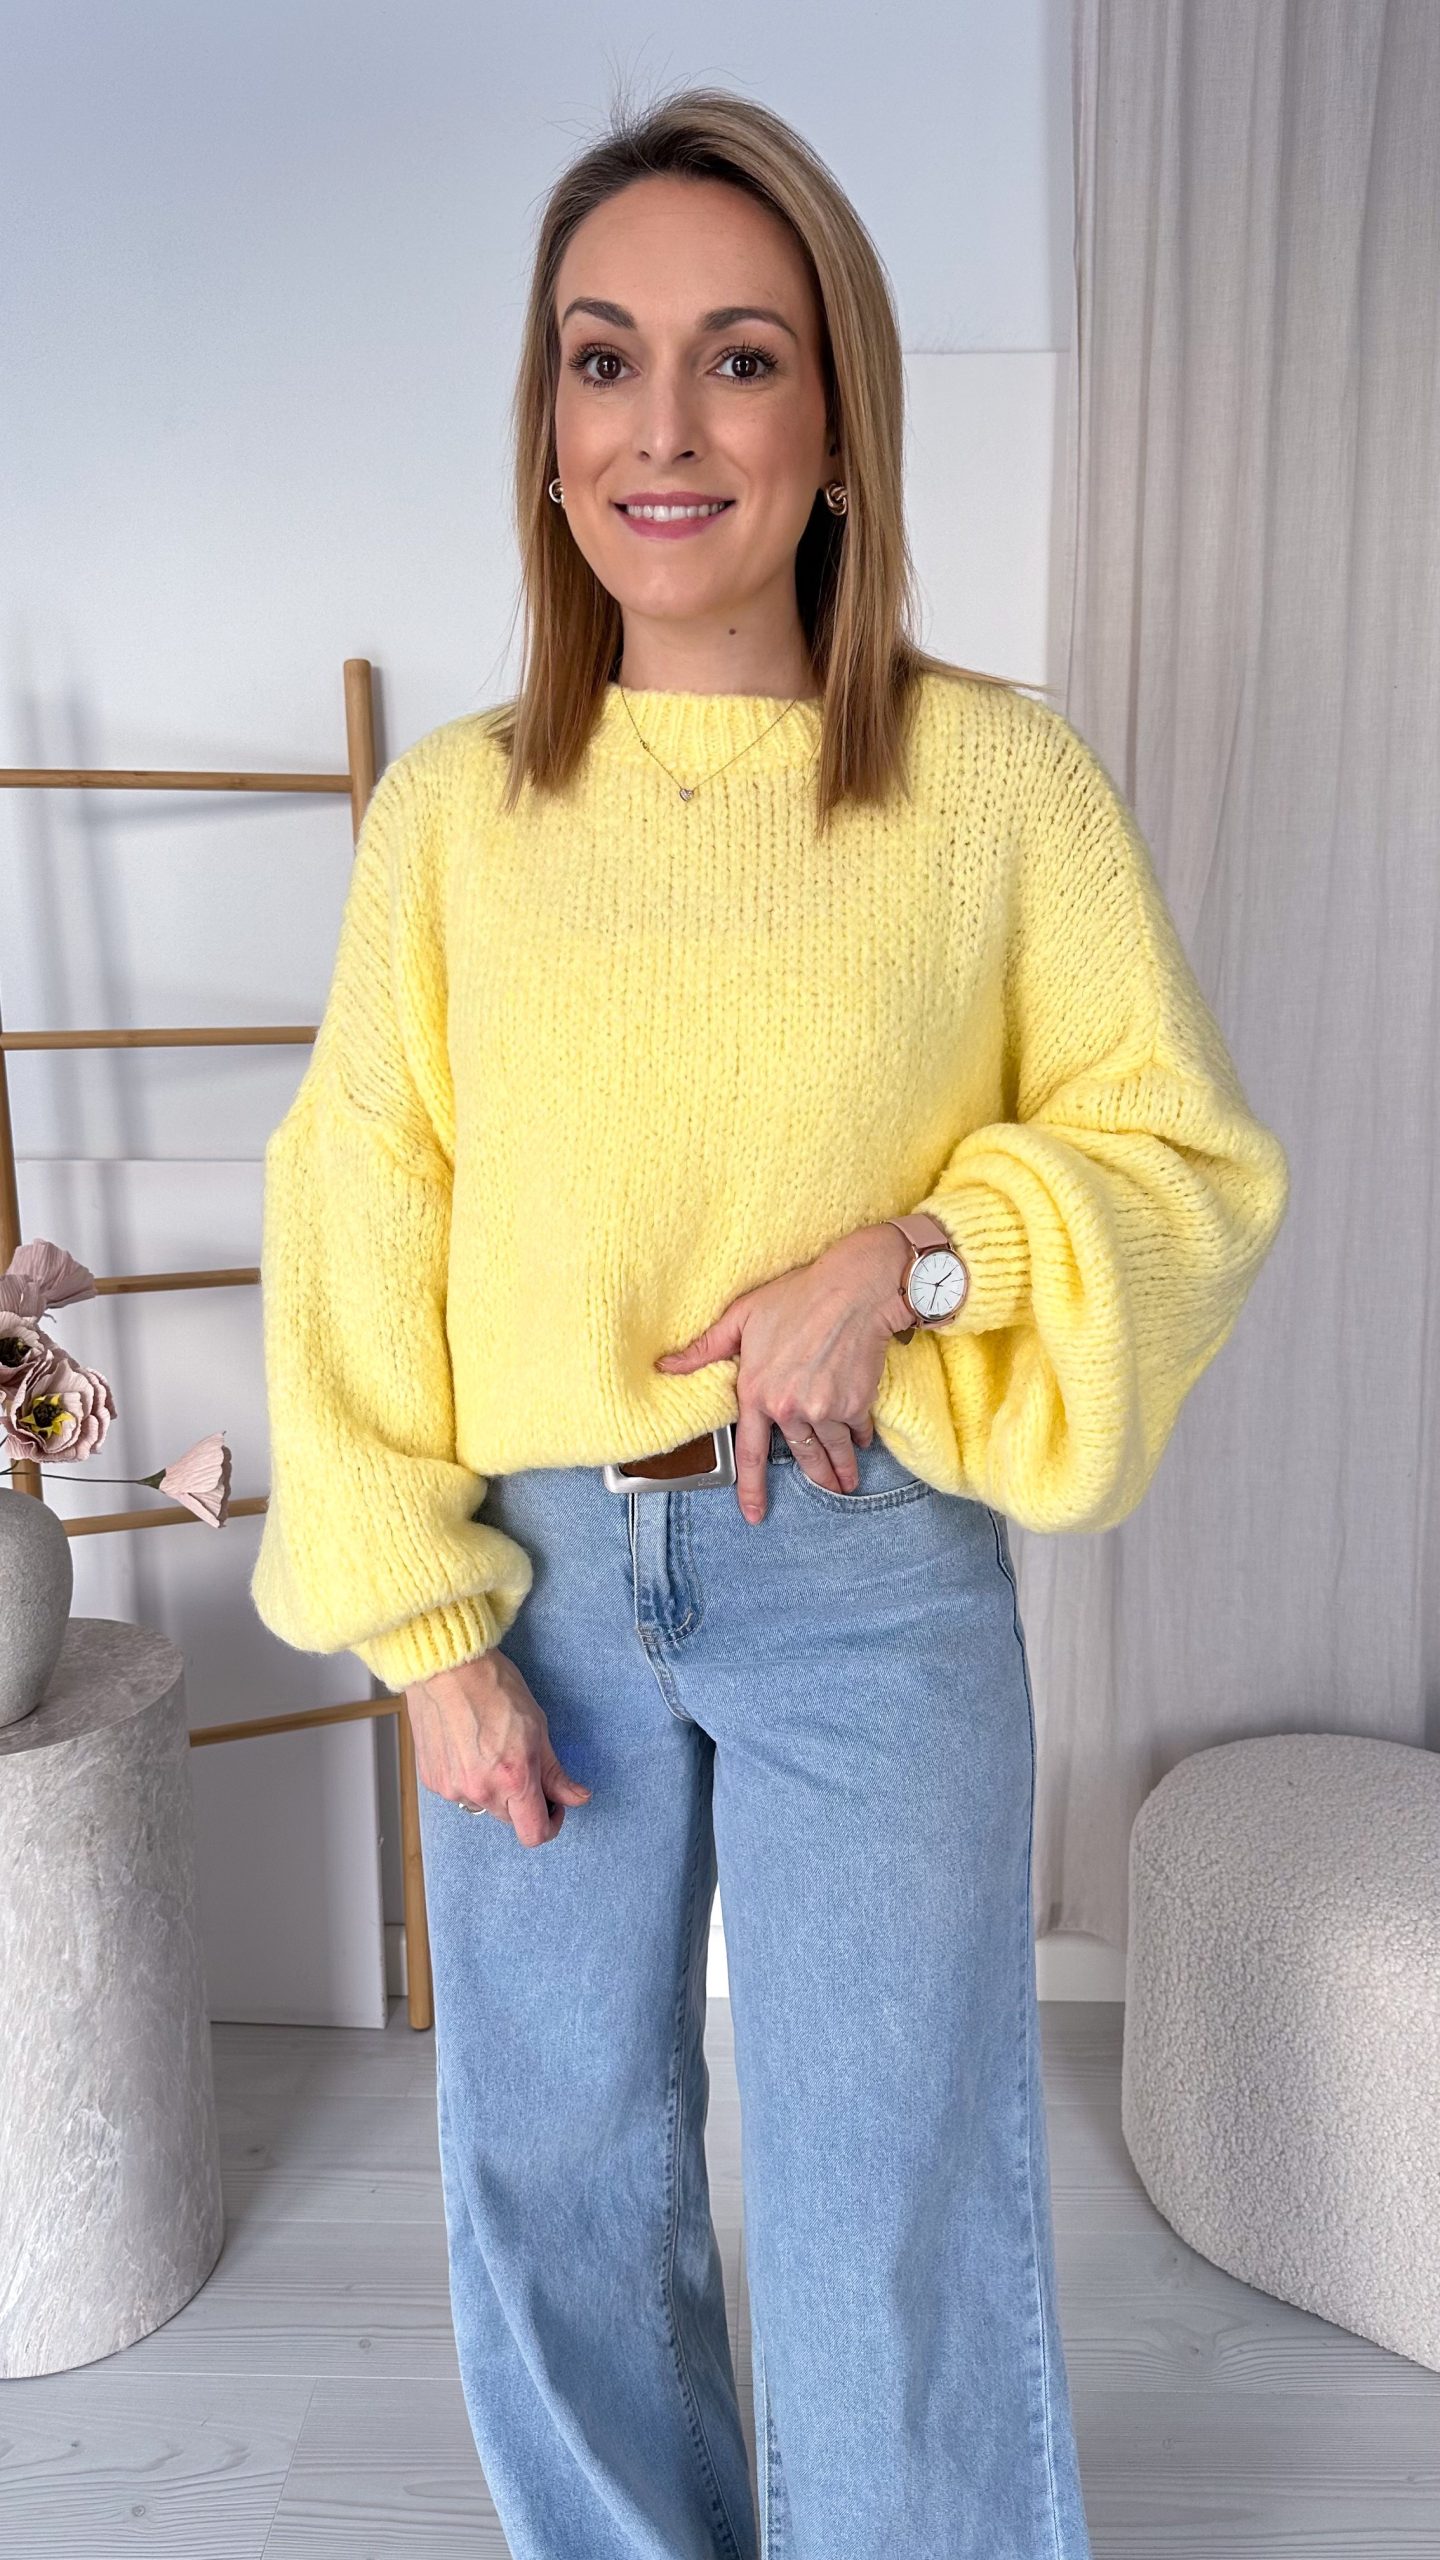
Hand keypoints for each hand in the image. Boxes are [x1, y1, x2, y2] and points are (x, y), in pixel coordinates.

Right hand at [406, 1649, 591, 1847]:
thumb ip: (555, 1772)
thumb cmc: (493, 1687)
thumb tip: (577, 1797)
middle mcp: (481, 1791)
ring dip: (492, 1788)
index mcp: (514, 1779)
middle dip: (521, 1799)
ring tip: (488, 1748)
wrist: (446, 1668)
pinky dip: (467, 1778)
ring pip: (483, 1805)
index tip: (553, 1805)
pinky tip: (466, 1747)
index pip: (534, 1834)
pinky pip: (458, 1791)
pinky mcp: (432, 1780)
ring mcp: (453, 1788)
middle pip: (510, 1819)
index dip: (550, 1823)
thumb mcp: (538, 1727)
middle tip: (522, 1764)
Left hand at [652, 1223, 910, 1522]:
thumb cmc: (797, 1297)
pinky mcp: (855, 1405)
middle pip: (802, 1457)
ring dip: (840, 1471)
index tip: (754, 1515)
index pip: (750, 1453)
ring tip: (847, 1483)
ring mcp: (825, 1411)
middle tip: (827, 1491)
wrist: (853, 1290)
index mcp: (757, 1393)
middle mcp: (790, 1410)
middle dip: (817, 1479)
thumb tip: (665, 1366)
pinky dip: (858, 1439)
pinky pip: (855, 1433)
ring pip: (831, 1452)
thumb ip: (705, 1348)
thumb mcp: (742, 1316)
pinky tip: (860, 1442)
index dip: (751, 1488)